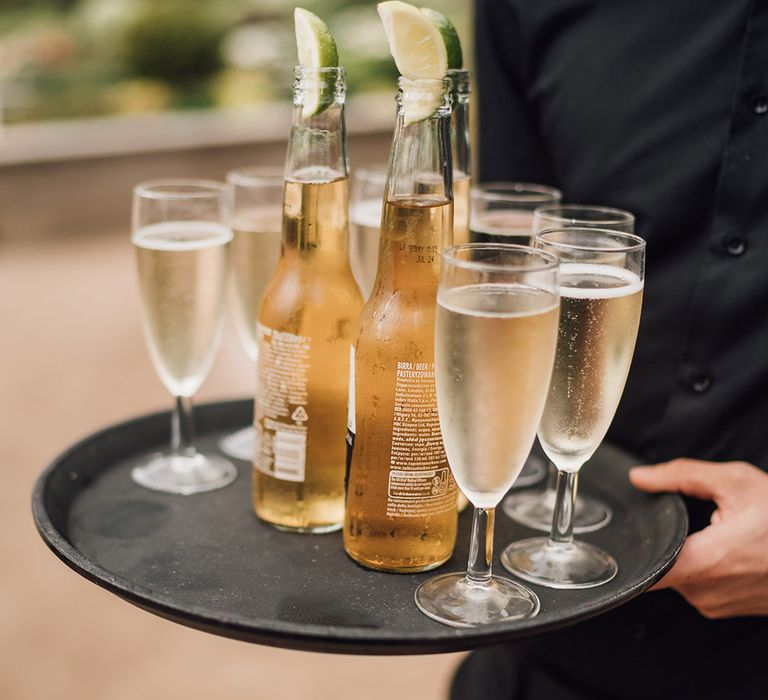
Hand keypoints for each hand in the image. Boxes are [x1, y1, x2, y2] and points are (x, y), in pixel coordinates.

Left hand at [629, 459, 767, 618]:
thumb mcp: (735, 482)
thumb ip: (680, 476)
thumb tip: (640, 477)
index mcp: (705, 563)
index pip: (643, 569)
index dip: (629, 550)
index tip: (625, 533)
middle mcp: (707, 593)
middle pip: (659, 566)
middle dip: (668, 540)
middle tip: (695, 520)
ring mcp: (718, 606)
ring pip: (678, 576)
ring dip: (689, 552)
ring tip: (718, 532)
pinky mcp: (728, 610)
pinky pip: (699, 586)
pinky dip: (705, 565)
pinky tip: (728, 549)